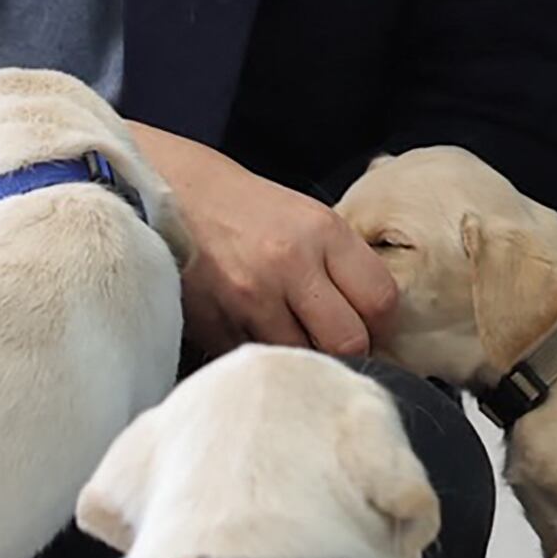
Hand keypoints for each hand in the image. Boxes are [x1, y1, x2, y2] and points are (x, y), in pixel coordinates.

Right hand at [130, 122, 396, 357]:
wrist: (175, 196)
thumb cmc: (250, 211)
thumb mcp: (308, 219)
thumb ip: (343, 267)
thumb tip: (378, 327)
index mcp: (322, 232)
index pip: (381, 300)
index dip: (382, 323)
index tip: (371, 327)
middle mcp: (290, 264)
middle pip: (349, 341)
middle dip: (349, 351)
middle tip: (337, 346)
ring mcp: (250, 299)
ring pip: (304, 358)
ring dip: (305, 358)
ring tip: (295, 340)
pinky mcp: (216, 326)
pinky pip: (259, 361)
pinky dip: (264, 359)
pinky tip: (258, 337)